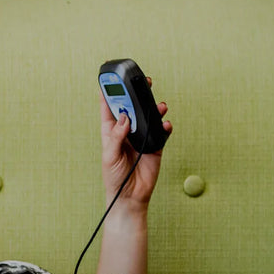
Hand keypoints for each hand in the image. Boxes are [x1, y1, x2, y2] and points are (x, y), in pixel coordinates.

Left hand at [100, 76, 170, 208]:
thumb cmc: (114, 177)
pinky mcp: (155, 144)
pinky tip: (165, 124)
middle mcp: (127, 130)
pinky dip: (164, 126)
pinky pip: (162, 131)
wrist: (130, 196)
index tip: (109, 77)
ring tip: (158, 103)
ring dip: (153, 107)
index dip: (108, 91)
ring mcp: (142, 136)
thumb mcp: (109, 156)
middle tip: (140, 82)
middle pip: (131, 106)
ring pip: (148, 115)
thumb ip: (116, 136)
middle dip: (135, 93)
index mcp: (111, 130)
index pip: (109, 107)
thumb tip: (125, 117)